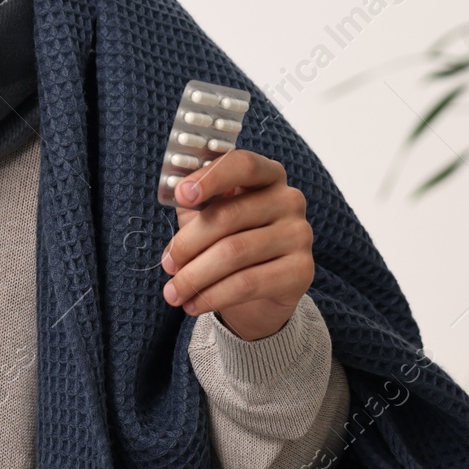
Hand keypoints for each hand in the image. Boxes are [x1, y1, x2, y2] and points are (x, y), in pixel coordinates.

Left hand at [158, 149, 313, 340]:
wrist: (261, 294)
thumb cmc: (230, 241)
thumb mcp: (210, 216)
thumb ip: (195, 201)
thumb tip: (172, 193)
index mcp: (267, 175)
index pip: (242, 165)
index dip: (211, 177)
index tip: (181, 194)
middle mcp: (289, 199)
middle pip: (229, 215)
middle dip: (188, 243)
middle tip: (167, 264)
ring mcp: (299, 235)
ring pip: (234, 253)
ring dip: (194, 276)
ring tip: (173, 292)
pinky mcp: (302, 271)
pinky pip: (247, 283)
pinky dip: (212, 296)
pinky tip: (193, 304)